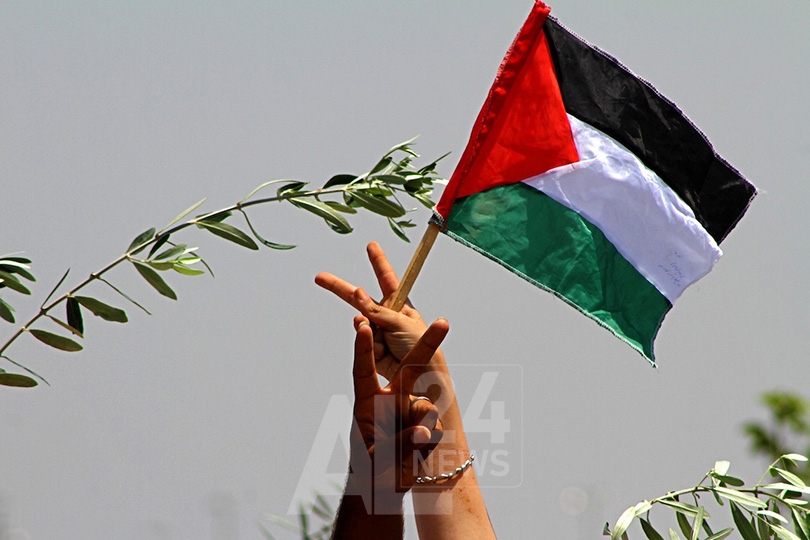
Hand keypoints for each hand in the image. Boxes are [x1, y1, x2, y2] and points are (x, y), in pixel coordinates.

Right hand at [315, 242, 431, 380]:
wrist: (423, 377)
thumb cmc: (419, 345)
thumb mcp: (400, 322)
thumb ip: (377, 310)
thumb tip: (357, 293)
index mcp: (400, 305)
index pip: (387, 278)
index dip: (378, 262)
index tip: (371, 245)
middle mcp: (387, 317)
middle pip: (361, 299)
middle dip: (340, 288)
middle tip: (319, 277)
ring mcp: (379, 334)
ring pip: (360, 323)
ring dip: (367, 329)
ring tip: (385, 339)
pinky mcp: (372, 351)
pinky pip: (362, 342)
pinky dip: (368, 345)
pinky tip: (382, 351)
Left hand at [347, 317, 446, 502]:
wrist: (384, 487)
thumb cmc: (370, 470)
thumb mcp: (377, 458)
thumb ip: (399, 443)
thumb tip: (423, 431)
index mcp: (369, 402)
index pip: (365, 371)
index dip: (364, 349)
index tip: (364, 326)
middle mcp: (392, 400)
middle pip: (411, 369)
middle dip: (428, 345)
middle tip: (443, 322)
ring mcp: (410, 411)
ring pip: (428, 408)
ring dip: (424, 427)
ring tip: (410, 448)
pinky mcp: (427, 425)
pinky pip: (436, 427)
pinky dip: (431, 442)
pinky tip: (419, 453)